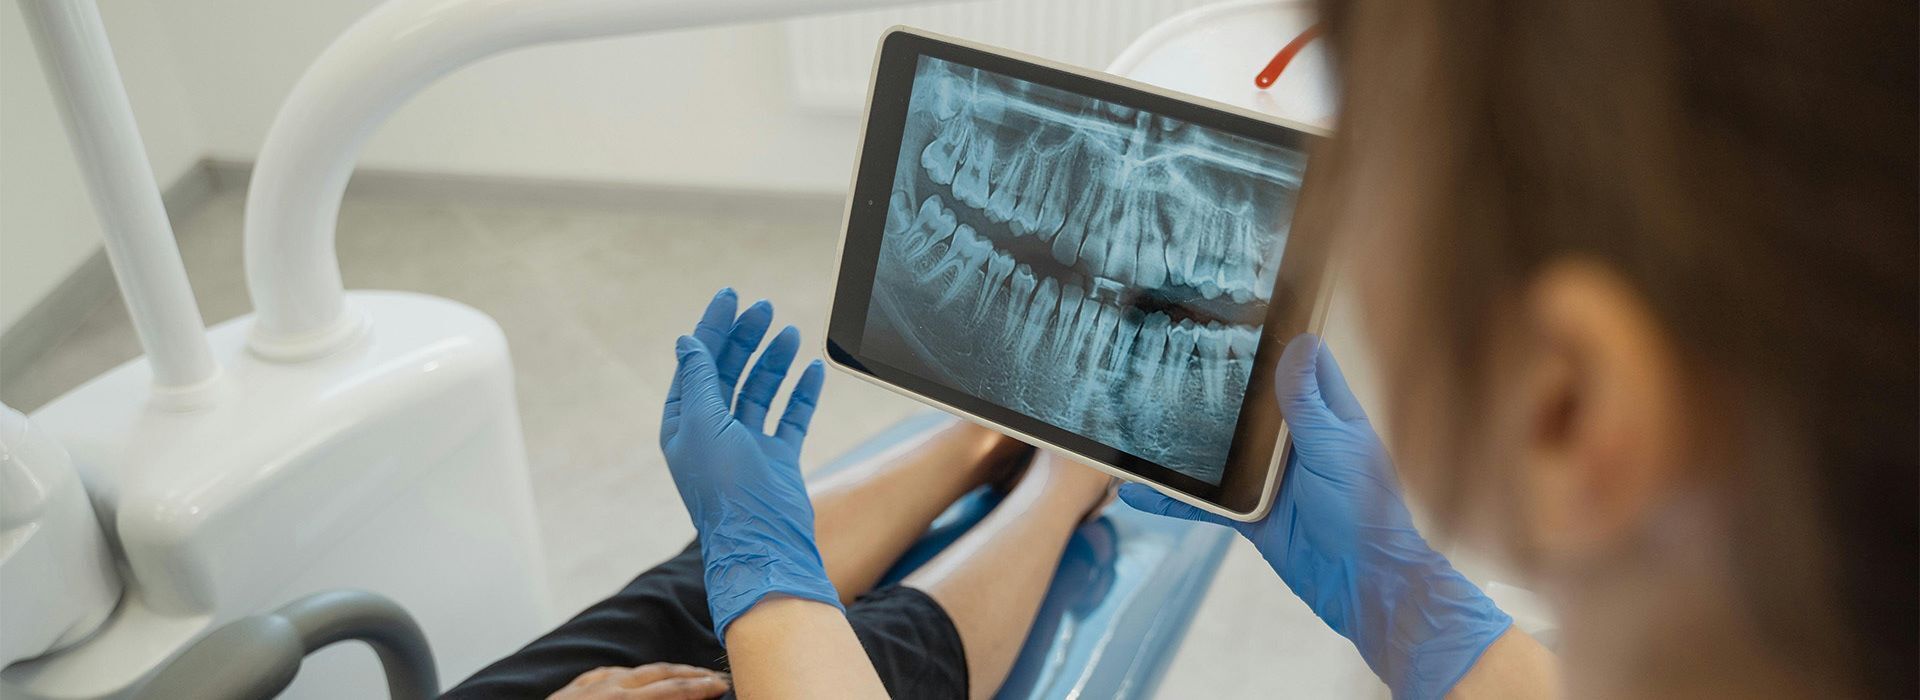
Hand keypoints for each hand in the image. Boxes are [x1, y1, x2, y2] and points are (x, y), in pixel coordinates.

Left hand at [548, 663, 728, 699]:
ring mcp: (588, 686)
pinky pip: (605, 675)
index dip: (702, 687)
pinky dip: (627, 675)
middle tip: (713, 677)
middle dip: (690, 674)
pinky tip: (631, 678)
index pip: (674, 690)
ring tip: (680, 676)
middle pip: (660, 673)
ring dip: (662, 672)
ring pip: (633, 670)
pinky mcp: (570, 691)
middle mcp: (608, 688)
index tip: (722, 686)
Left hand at [662, 288, 837, 637]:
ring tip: (791, 333)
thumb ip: (699, 379)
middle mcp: (713, 432)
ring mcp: (747, 445)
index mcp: (685, 424)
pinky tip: (812, 369)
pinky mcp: (777, 458)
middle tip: (765, 309)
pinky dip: (801, 393)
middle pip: (729, 372)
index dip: (712, 328)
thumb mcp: (704, 424)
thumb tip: (687, 341)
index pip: (698, 364)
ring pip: (761, 390)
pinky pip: (790, 417)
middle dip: (746, 338)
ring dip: (774, 361)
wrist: (764, 542)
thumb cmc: (727, 488)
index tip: (731, 296)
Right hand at [1121, 335, 1511, 698]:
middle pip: (1251, 404)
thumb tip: (1300, 341)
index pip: (1303, 364)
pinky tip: (1140, 493)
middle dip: (1218, 385)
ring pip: (1222, 451)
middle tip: (1173, 354)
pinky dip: (1175, 500)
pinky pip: (1207, 502)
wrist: (1361, 581)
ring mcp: (1271, 477)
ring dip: (1189, 443)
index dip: (1280, 338)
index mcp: (1326, 415)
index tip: (1244, 311)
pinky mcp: (1251, 512)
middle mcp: (1296, 441)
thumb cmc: (1364, 510)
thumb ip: (1308, 400)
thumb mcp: (1334, 446)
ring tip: (1145, 417)